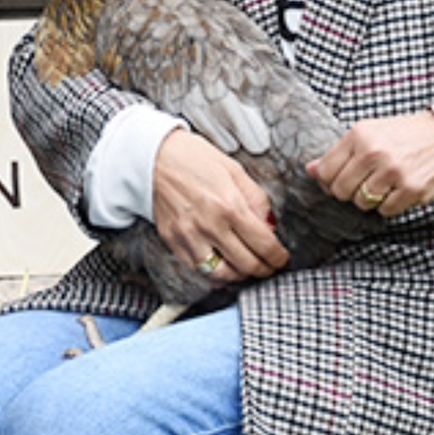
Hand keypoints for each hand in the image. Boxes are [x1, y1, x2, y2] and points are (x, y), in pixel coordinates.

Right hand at [152, 127, 288, 283]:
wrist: (152, 158)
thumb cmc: (192, 158)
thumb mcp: (234, 170)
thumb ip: (256, 199)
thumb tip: (269, 225)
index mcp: (229, 205)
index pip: (264, 244)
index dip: (278, 257)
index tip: (281, 258)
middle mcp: (210, 226)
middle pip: (247, 264)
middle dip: (265, 270)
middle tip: (270, 267)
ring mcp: (189, 237)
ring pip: (223, 275)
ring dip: (241, 276)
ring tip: (247, 268)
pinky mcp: (174, 242)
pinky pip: (199, 269)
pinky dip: (215, 273)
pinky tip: (223, 265)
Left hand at [307, 112, 433, 217]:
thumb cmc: (405, 136)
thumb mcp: (370, 133)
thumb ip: (339, 153)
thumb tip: (309, 170)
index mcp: (360, 134)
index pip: (325, 171)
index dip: (329, 180)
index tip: (340, 178)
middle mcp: (374, 151)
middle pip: (340, 190)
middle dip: (349, 192)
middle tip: (364, 183)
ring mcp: (393, 171)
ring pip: (362, 202)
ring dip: (370, 199)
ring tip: (384, 184)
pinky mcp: (411, 189)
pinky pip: (384, 211)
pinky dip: (389, 204)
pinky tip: (399, 189)